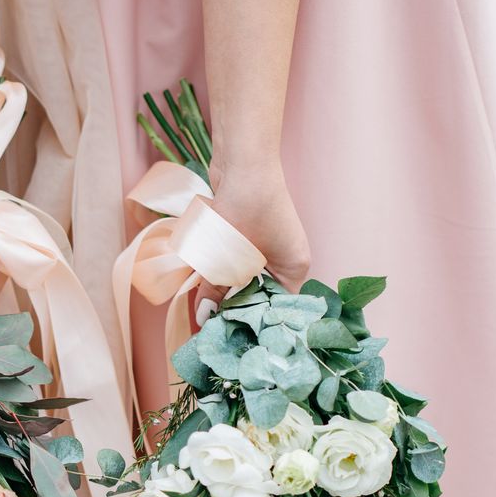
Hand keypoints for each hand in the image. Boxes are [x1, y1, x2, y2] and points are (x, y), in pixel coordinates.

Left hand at [195, 161, 309, 320]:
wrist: (243, 161)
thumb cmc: (246, 209)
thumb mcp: (229, 255)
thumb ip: (216, 287)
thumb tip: (204, 315)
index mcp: (294, 268)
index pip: (276, 308)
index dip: (251, 322)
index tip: (230, 335)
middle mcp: (286, 259)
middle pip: (258, 294)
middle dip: (234, 306)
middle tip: (210, 324)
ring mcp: (268, 245)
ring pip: (243, 277)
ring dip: (223, 286)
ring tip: (203, 305)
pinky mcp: (249, 234)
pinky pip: (234, 261)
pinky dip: (220, 268)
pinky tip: (201, 278)